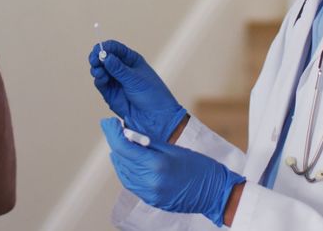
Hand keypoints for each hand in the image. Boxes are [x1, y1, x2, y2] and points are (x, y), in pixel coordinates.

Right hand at [88, 40, 186, 140]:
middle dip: (97, 57)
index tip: (99, 49)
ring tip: (99, 71)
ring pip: (100, 70)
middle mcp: (122, 69)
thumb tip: (105, 56)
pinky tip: (102, 78)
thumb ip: (118, 68)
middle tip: (95, 59)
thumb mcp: (135, 79)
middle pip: (104, 58)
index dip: (106, 47)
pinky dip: (99, 79)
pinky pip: (100, 83)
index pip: (115, 48)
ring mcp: (115, 81)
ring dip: (97, 69)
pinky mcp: (110, 94)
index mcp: (131, 60)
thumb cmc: (152, 95)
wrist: (156, 118)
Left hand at [100, 117, 245, 226]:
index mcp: (156, 164)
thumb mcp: (173, 148)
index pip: (123, 147)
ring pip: (123, 173)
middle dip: (115, 142)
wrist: (215, 191)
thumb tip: (128, 134)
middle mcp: (150, 181)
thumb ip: (149, 143)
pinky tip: (128, 162)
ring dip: (118, 157)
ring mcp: (150, 193)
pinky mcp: (152, 200)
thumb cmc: (199, 166)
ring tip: (120, 143)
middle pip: (121, 160)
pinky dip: (126, 171)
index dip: (112, 133)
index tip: (108, 122)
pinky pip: (131, 184)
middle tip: (114, 129)